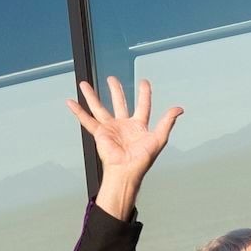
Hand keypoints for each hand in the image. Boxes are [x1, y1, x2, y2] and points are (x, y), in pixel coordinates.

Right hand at [66, 78, 181, 214]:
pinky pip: (87, 120)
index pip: (143, 106)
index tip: (144, 82)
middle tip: (112, 79)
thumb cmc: (143, 159)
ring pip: (99, 108)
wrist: (126, 171)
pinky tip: (70, 102)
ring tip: (84, 84)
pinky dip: (78, 112)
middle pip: (119, 103)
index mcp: (139, 126)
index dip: (144, 94)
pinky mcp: (100, 133)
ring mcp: (110, 128)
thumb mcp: (159, 138)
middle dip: (116, 90)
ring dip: (91, 96)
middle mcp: (124, 125)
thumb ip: (167, 122)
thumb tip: (179, 108)